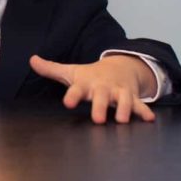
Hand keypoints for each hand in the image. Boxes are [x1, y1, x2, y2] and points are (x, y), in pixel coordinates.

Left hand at [29, 54, 157, 123]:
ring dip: (124, 110)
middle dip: (100, 106)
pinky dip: (145, 111)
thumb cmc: (89, 76)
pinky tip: (149, 119)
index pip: (77, 89)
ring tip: (122, 120)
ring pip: (124, 100)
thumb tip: (31, 59)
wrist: (117, 67)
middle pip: (102, 97)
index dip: (72, 96)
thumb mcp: (70, 72)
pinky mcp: (131, 97)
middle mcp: (103, 88)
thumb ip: (51, 69)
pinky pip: (139, 104)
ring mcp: (119, 92)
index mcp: (86, 84)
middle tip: (97, 119)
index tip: (68, 103)